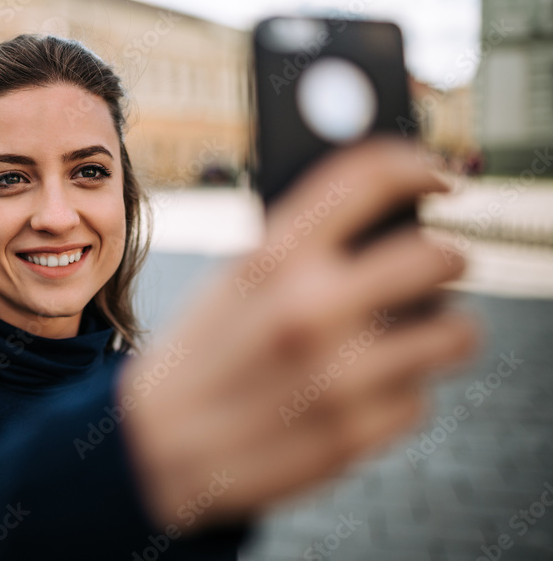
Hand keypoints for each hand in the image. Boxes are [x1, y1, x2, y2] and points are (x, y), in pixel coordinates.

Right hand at [116, 136, 478, 532]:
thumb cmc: (202, 353)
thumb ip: (301, 246)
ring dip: (440, 329)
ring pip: (455, 332)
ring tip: (414, 333)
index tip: (435, 175)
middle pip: (437, 256)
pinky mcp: (357, 434)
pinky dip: (400, 392)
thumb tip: (387, 216)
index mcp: (270, 257)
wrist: (157, 448)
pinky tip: (363, 391)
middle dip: (444, 258)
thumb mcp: (233, 281)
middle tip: (435, 265)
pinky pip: (421, 396)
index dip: (415, 164)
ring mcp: (338, 375)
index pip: (369, 176)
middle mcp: (309, 308)